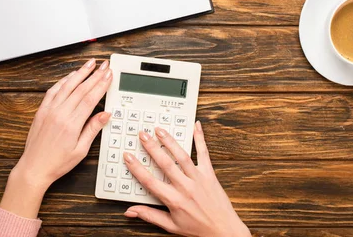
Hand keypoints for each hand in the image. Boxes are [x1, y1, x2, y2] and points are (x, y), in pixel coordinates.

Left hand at [0, 58, 112, 218]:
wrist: (34, 167)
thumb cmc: (57, 162)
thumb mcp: (81, 150)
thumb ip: (93, 129)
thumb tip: (105, 114)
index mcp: (71, 124)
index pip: (90, 98)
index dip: (101, 84)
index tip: (109, 75)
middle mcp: (59, 113)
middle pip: (81, 88)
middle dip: (95, 75)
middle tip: (104, 66)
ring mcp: (49, 110)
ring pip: (67, 86)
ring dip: (80, 73)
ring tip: (90, 64)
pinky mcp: (42, 110)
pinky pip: (54, 90)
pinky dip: (64, 81)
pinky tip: (71, 76)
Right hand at [123, 121, 250, 236]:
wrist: (224, 231)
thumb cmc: (198, 229)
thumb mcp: (171, 226)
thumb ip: (149, 215)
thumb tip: (130, 211)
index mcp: (174, 200)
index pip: (150, 182)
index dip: (137, 168)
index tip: (128, 156)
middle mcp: (185, 187)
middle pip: (165, 164)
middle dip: (152, 147)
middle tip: (142, 135)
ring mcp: (198, 179)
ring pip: (182, 156)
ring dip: (170, 141)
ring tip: (160, 129)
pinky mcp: (210, 174)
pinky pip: (204, 153)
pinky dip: (200, 139)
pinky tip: (196, 126)